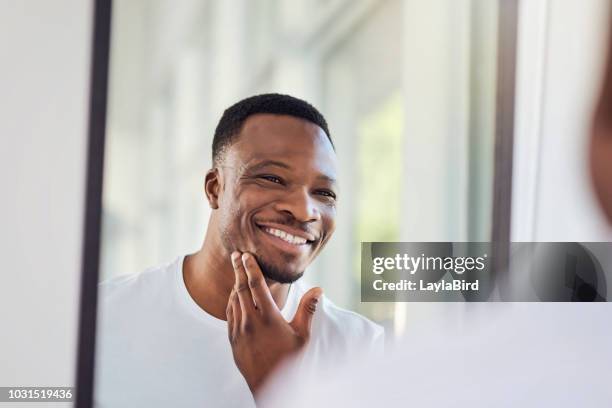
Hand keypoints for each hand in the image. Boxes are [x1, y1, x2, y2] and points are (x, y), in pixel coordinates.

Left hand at [226, 251, 321, 397]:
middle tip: (236, 255)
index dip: (250, 268)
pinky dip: (231, 301)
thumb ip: (307, 310)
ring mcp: (238, 331)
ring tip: (237, 271)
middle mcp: (250, 322)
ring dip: (235, 284)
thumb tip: (318, 289)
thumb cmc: (289, 361)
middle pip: (241, 288)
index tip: (246, 255)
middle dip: (238, 269)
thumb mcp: (302, 336)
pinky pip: (229, 314)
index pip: (256, 285)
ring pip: (233, 300)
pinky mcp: (232, 340)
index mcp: (268, 318)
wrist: (269, 386)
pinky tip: (235, 296)